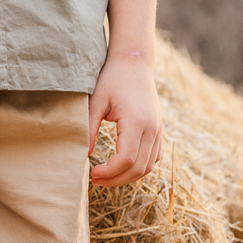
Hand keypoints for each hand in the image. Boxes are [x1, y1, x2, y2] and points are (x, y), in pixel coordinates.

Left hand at [88, 54, 162, 186]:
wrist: (134, 63)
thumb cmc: (112, 79)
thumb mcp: (96, 101)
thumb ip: (89, 129)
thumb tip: (84, 155)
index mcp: (136, 121)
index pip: (126, 160)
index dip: (109, 172)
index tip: (92, 172)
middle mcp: (152, 128)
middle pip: (139, 169)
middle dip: (116, 180)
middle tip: (95, 180)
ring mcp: (158, 130)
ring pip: (148, 167)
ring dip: (128, 177)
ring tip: (106, 177)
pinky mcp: (158, 130)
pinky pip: (153, 158)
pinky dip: (139, 167)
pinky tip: (120, 167)